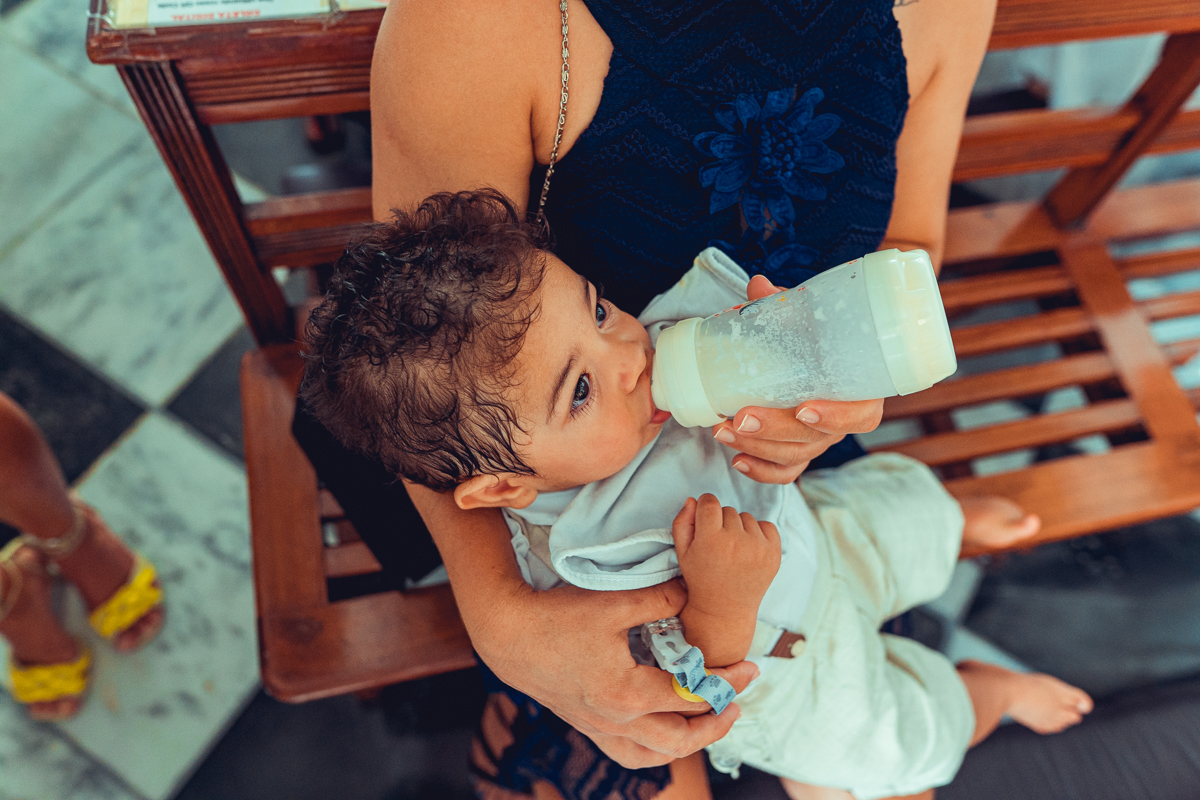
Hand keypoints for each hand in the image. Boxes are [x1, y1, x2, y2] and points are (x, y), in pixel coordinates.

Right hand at [477, 579, 759, 767]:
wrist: (508, 637)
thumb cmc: (559, 617)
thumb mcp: (614, 602)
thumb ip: (660, 598)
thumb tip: (693, 591)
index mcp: (629, 693)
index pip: (692, 695)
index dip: (726, 682)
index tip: (750, 667)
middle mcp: (618, 721)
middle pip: (683, 737)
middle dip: (717, 721)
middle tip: (737, 699)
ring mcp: (601, 729)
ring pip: (657, 754)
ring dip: (690, 741)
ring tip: (710, 721)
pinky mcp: (588, 727)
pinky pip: (629, 755)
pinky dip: (655, 752)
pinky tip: (666, 736)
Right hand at [672, 495, 780, 620]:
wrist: (725, 609)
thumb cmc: (701, 578)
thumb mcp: (682, 552)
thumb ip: (683, 522)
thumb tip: (694, 499)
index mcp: (711, 540)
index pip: (710, 502)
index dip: (704, 507)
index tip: (705, 519)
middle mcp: (736, 541)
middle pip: (728, 510)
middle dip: (721, 522)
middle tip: (718, 544)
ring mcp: (758, 547)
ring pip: (746, 517)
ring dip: (739, 528)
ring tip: (732, 550)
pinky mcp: (774, 553)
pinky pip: (766, 525)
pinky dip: (758, 533)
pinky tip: (748, 550)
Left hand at [711, 275, 884, 483]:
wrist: (817, 352)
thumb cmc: (815, 336)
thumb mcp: (805, 316)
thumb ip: (785, 304)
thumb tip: (758, 286)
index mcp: (859, 389)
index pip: (861, 414)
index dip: (836, 416)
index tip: (804, 409)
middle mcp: (841, 420)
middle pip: (817, 439)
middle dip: (775, 431)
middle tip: (741, 417)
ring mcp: (820, 439)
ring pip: (796, 456)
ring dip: (757, 448)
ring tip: (723, 431)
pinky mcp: (800, 450)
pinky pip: (786, 471)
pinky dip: (762, 471)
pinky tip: (738, 460)